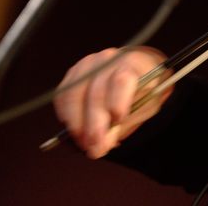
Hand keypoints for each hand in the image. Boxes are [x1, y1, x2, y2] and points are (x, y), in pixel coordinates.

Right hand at [53, 46, 169, 158]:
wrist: (136, 72)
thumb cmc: (143, 93)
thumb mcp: (144, 108)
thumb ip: (123, 125)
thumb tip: (99, 146)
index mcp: (133, 63)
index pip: (122, 80)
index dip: (117, 103)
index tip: (114, 124)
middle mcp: (108, 60)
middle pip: (96, 92)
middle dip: (93, 124)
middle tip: (94, 148)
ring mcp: (88, 64)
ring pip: (74, 94)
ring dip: (76, 123)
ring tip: (83, 144)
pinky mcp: (74, 73)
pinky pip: (63, 94)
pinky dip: (65, 114)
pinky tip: (73, 130)